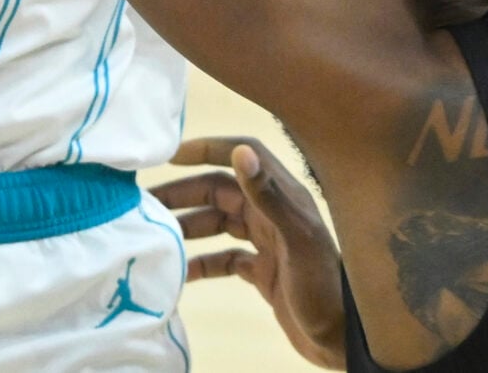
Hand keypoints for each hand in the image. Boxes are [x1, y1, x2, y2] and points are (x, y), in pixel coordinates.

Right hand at [156, 137, 347, 369]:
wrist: (341, 338)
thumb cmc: (324, 287)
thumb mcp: (297, 239)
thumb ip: (269, 195)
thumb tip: (241, 151)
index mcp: (284, 196)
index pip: (244, 155)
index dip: (209, 148)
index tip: (172, 154)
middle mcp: (274, 213)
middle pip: (221, 191)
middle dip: (185, 193)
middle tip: (146, 202)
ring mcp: (267, 243)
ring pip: (219, 223)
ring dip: (188, 226)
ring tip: (156, 234)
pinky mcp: (263, 271)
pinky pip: (225, 258)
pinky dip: (202, 262)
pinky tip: (180, 272)